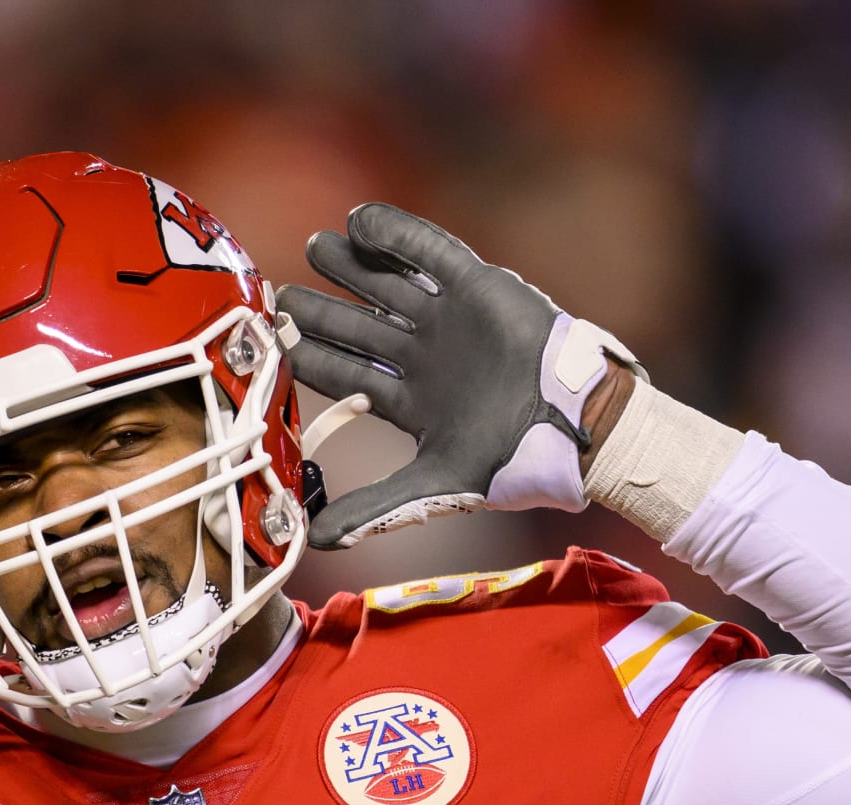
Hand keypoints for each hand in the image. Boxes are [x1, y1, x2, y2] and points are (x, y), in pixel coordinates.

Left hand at [276, 203, 644, 548]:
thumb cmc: (514, 461)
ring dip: (352, 267)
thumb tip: (317, 539)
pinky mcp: (479, 287)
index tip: (273, 341)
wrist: (577, 429)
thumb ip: (375, 508)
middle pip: (361, 326)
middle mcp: (426, 356)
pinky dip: (397, 235)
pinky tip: (359, 220)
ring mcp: (451, 320)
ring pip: (390, 286)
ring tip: (315, 246)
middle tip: (281, 290)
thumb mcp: (433, 488)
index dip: (312, 357)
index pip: (348, 375)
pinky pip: (432, 253)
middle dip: (322, 309)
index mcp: (412, 400)